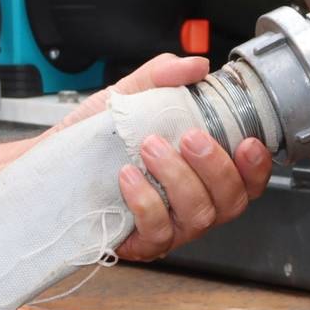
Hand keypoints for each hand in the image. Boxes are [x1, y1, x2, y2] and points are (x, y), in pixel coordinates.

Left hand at [61, 55, 273, 260]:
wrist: (52, 167)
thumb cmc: (96, 139)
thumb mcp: (127, 97)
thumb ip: (161, 77)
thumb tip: (194, 66)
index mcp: (203, 173)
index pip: (248, 179)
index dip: (257, 165)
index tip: (247, 142)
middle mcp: (194, 203)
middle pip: (232, 200)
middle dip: (216, 166)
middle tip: (190, 137)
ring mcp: (172, 227)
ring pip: (199, 215)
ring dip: (179, 178)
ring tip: (150, 148)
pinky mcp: (142, 243)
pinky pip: (158, 231)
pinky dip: (146, 202)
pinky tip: (129, 177)